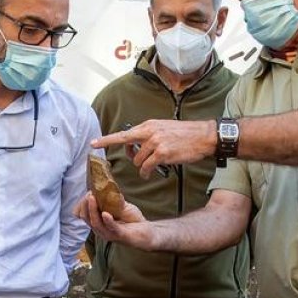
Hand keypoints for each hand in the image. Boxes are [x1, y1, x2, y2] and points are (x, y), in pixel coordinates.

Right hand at [73, 192, 155, 249]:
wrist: (149, 232)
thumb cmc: (133, 220)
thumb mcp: (121, 207)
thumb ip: (112, 199)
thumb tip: (106, 186)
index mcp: (99, 223)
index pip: (84, 214)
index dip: (83, 204)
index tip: (88, 193)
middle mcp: (101, 230)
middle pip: (86, 218)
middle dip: (85, 205)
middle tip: (89, 194)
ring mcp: (110, 234)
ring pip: (96, 223)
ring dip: (92, 210)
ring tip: (92, 198)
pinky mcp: (121, 236)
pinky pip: (111, 228)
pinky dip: (107, 220)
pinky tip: (105, 213)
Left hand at [91, 119, 216, 177]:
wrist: (204, 136)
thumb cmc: (185, 134)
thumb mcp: (164, 128)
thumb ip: (149, 134)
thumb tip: (137, 144)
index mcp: (149, 125)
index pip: (123, 133)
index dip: (106, 139)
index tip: (93, 143)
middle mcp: (149, 132)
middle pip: (128, 149)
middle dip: (131, 156)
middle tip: (140, 159)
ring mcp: (155, 143)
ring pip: (138, 160)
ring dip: (142, 166)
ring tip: (153, 165)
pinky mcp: (162, 154)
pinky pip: (146, 167)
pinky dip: (146, 172)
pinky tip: (150, 172)